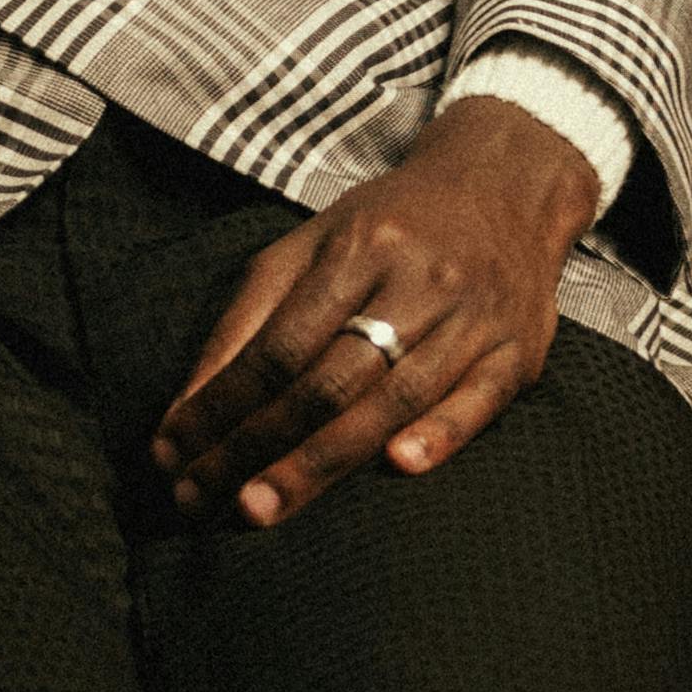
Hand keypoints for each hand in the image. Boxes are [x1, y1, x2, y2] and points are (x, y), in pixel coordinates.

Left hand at [152, 103, 598, 529]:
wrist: (505, 184)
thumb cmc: (390, 226)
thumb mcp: (310, 244)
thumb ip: (249, 316)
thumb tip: (189, 403)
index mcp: (357, 249)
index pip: (276, 344)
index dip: (220, 405)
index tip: (173, 454)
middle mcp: (417, 282)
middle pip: (329, 380)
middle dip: (259, 446)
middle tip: (206, 499)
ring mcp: (473, 317)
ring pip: (394, 399)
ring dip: (323, 462)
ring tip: (263, 507)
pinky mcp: (518, 352)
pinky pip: (478, 401)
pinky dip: (440, 434)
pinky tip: (398, 467)